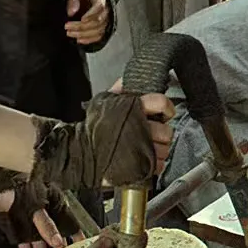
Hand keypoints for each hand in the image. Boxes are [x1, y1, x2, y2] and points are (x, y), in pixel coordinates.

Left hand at [0, 189, 74, 247]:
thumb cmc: (17, 191)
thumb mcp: (35, 209)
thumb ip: (47, 226)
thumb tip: (58, 241)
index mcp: (54, 206)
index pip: (69, 224)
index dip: (75, 238)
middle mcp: (46, 215)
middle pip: (54, 237)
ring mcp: (32, 222)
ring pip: (39, 243)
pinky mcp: (19, 228)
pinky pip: (25, 243)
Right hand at [35, 92, 176, 194]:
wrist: (81, 154)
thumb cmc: (93, 129)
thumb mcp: (103, 102)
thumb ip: (120, 90)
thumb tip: (129, 80)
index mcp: (131, 109)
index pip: (161, 102)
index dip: (166, 108)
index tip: (165, 113)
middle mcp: (138, 128)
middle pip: (166, 130)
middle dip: (161, 133)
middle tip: (151, 134)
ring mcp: (140, 149)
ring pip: (165, 148)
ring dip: (158, 149)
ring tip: (146, 148)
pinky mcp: (140, 167)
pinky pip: (160, 165)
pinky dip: (155, 164)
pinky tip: (144, 160)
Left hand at [65, 0, 109, 45]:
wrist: (88, 1)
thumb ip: (73, 1)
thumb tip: (71, 12)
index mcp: (100, 0)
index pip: (99, 7)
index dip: (91, 14)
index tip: (82, 19)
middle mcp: (105, 11)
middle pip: (97, 21)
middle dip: (81, 26)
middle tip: (67, 26)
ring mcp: (105, 22)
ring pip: (97, 31)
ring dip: (83, 34)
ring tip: (70, 33)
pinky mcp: (102, 29)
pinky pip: (98, 37)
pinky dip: (88, 40)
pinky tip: (79, 39)